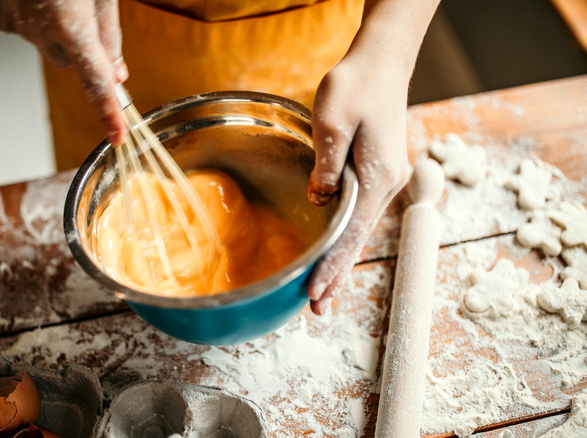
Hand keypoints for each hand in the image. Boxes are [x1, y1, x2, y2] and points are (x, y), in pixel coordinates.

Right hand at [0, 0, 127, 143]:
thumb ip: (107, 31)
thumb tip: (115, 69)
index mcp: (68, 22)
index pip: (95, 79)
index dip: (107, 109)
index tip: (116, 133)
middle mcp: (35, 27)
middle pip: (69, 58)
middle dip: (80, 46)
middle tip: (81, 10)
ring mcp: (8, 20)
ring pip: (42, 41)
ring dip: (53, 26)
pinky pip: (17, 25)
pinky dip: (27, 14)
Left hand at [306, 46, 410, 314]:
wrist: (380, 64)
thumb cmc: (355, 86)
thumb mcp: (334, 121)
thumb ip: (328, 166)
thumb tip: (320, 201)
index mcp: (377, 177)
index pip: (351, 234)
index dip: (332, 265)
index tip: (314, 292)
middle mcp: (385, 185)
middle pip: (357, 241)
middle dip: (337, 275)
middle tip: (317, 310)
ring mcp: (383, 180)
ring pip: (358, 232)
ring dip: (340, 262)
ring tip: (322, 294)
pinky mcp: (375, 173)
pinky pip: (357, 216)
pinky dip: (344, 240)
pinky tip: (333, 252)